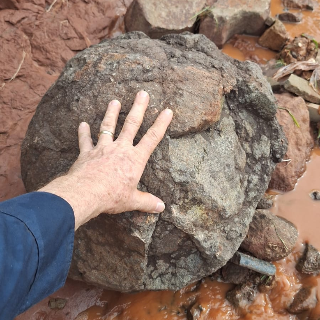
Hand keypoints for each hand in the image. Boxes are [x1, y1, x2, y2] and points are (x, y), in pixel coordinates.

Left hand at [39, 91, 172, 229]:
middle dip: (138, 108)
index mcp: (135, 159)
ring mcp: (103, 149)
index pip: (152, 138)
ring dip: (111, 113)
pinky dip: (83, 132)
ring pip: (108, 127)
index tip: (167, 110)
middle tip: (142, 93)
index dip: (161, 124)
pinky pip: (85, 140)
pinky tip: (82, 124)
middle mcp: (120, 149)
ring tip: (114, 101)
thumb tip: (161, 207)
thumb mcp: (132, 201)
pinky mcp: (87, 153)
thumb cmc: (112, 196)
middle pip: (131, 124)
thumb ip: (147, 202)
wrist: (86, 193)